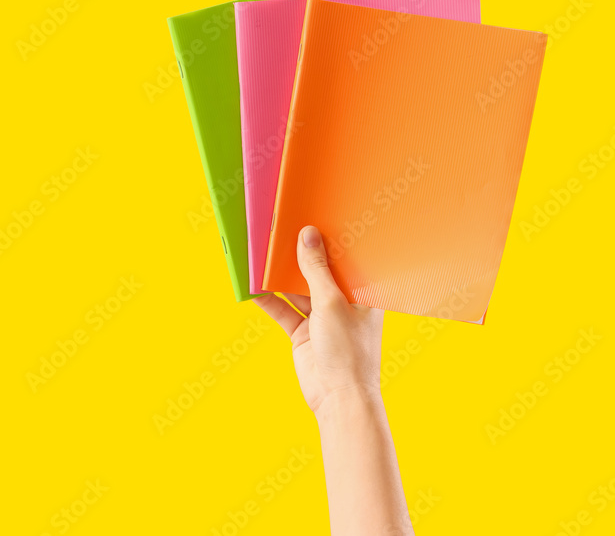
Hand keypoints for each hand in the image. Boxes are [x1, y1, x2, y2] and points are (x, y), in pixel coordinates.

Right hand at [254, 225, 383, 415]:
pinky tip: (253, 287)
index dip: (328, 240)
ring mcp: (321, 318)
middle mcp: (342, 302)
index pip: (344, 258)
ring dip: (279, 276)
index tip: (310, 217)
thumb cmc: (349, 351)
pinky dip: (268, 300)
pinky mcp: (302, 333)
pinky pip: (283, 310)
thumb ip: (316, 269)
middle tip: (279, 231)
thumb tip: (307, 235)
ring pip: (296, 290)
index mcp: (361, 292)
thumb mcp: (331, 302)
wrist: (339, 398)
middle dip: (299, 255)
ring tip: (261, 254)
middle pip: (316, 272)